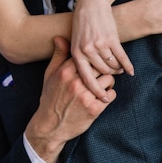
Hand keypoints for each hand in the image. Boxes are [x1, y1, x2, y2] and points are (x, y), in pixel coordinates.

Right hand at [25, 37, 115, 162]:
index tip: (95, 60)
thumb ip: (58, 55)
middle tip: (104, 71)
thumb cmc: (50, 97)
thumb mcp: (50, 75)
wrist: (50, 126)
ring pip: (108, 79)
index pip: (87, 56)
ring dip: (108, 81)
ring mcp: (85, 96)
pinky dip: (110, 94)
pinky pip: (111, 95)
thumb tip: (60, 37)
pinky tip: (103, 96)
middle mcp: (76, 83)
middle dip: (103, 68)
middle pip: (100, 66)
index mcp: (65, 72)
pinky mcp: (94, 109)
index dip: (93, 58)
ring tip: (104, 84)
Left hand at [70, 0, 133, 101]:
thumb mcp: (74, 41)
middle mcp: (87, 50)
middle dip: (109, 77)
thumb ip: (78, 58)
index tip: (103, 99)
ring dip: (118, 69)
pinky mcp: (111, 39)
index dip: (95, 90)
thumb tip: (85, 78)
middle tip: (114, 79)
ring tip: (120, 70)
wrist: (91, 3)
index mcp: (76, 53)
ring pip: (112, 65)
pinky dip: (128, 65)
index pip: (86, 78)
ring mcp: (99, 45)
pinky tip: (131, 71)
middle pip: (102, 72)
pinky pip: (122, 57)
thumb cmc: (82, 23)